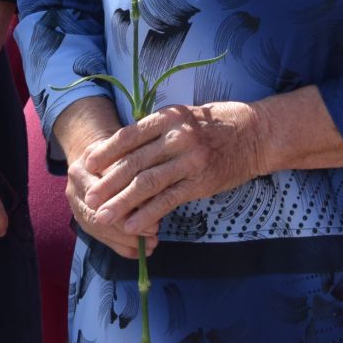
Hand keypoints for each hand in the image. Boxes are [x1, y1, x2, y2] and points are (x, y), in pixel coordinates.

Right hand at [48, 99, 145, 257]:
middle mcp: (73, 190)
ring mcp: (76, 206)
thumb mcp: (123, 154)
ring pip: (99, 231)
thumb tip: (151, 201)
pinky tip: (140, 251)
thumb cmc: (116, 151)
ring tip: (151, 245)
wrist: (96, 154)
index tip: (153, 220)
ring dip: (126, 242)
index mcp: (81, 170)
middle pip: (97, 218)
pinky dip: (121, 247)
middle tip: (154, 236)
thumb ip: (132, 175)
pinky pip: (102, 238)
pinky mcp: (82, 219)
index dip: (126, 211)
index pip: (102, 197)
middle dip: (127, 231)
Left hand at [81, 102, 265, 236]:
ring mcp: (189, 161)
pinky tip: (132, 226)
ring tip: (103, 216)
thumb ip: (154, 131)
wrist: (255, 135)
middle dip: (107, 183)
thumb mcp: (182, 117)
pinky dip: (147, 214)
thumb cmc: (214, 125)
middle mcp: (177, 138)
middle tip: (89, 198)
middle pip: (134, 163)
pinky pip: (167, 201)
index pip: (128, 135)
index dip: (106, 151)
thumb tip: (119, 151)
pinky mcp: (200, 183)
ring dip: (121, 203)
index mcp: (168, 118)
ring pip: (147, 184)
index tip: (87, 164)